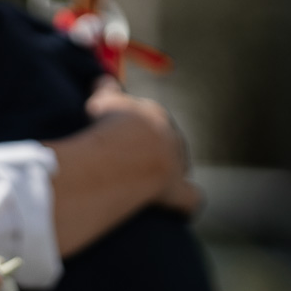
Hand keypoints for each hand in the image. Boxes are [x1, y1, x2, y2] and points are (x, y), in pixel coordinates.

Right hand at [86, 79, 200, 216]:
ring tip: (143, 185)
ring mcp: (176, 164)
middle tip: (126, 164)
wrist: (118, 158)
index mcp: (154, 115)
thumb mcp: (100, 101)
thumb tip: (103, 78)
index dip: (134, 130)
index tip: (117, 139)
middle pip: (166, 143)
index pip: (148, 119)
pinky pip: (190, 199)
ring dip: (166, 175)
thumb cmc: (106, 129)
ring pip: (178, 168)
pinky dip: (185, 204)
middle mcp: (171, 137)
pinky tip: (176, 211)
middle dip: (152, 152)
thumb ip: (104, 87)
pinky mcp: (177, 190)